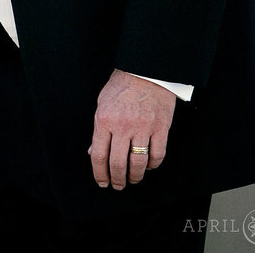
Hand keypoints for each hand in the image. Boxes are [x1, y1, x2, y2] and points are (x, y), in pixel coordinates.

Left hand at [88, 69, 175, 189]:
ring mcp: (143, 127)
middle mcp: (123, 126)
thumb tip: (93, 152)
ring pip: (138, 164)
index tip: (102, 182)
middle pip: (118, 164)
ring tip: (133, 179)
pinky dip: (153, 165)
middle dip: (117, 180)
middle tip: (118, 185)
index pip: (99, 155)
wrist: (146, 69)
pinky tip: (149, 166)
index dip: (99, 173)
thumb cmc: (122, 85)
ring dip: (135, 177)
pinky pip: (157, 155)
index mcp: (104, 119)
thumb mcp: (103, 103)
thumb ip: (99, 129)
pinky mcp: (161, 127)